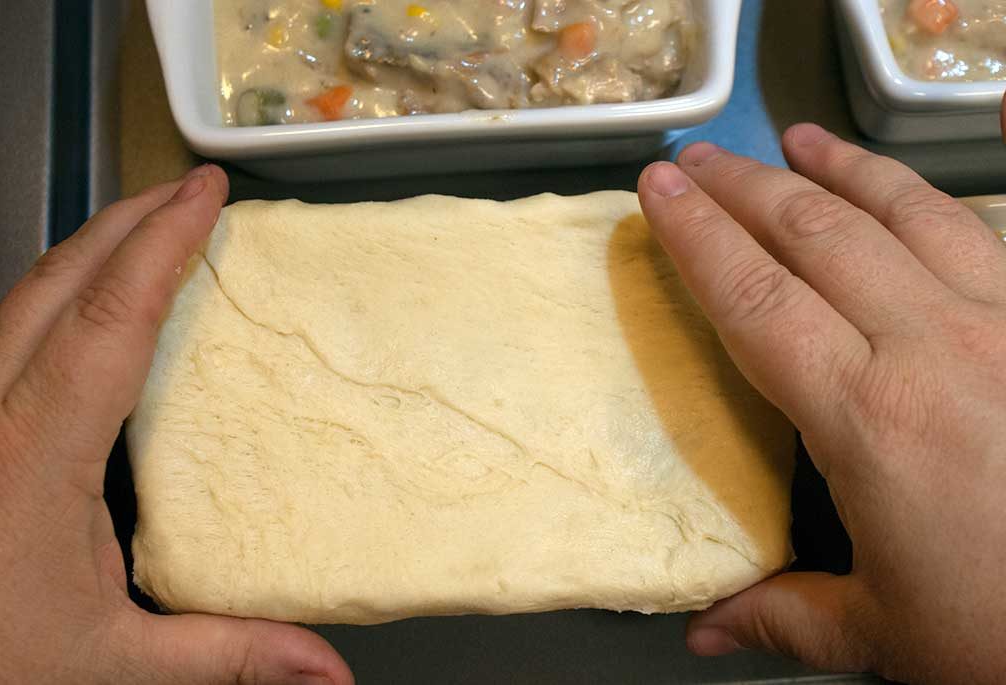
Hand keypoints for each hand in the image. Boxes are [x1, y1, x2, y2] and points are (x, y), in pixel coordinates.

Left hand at [0, 166, 353, 684]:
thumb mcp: (112, 663)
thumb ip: (228, 654)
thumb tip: (329, 672)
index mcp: (31, 458)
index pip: (109, 319)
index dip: (161, 244)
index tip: (205, 191)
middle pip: (58, 279)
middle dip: (128, 218)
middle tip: (190, 189)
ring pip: (25, 294)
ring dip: (94, 248)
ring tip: (153, 226)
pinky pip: (9, 326)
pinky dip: (64, 290)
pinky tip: (93, 303)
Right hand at [637, 114, 1005, 680]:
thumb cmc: (1001, 632)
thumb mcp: (882, 635)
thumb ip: (781, 616)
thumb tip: (699, 630)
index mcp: (869, 416)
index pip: (756, 300)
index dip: (697, 237)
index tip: (656, 190)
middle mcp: (932, 346)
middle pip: (817, 236)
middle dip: (745, 187)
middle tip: (695, 158)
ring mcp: (1001, 322)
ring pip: (905, 213)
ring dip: (839, 169)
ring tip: (795, 139)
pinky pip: (978, 233)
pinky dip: (927, 196)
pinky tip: (907, 187)